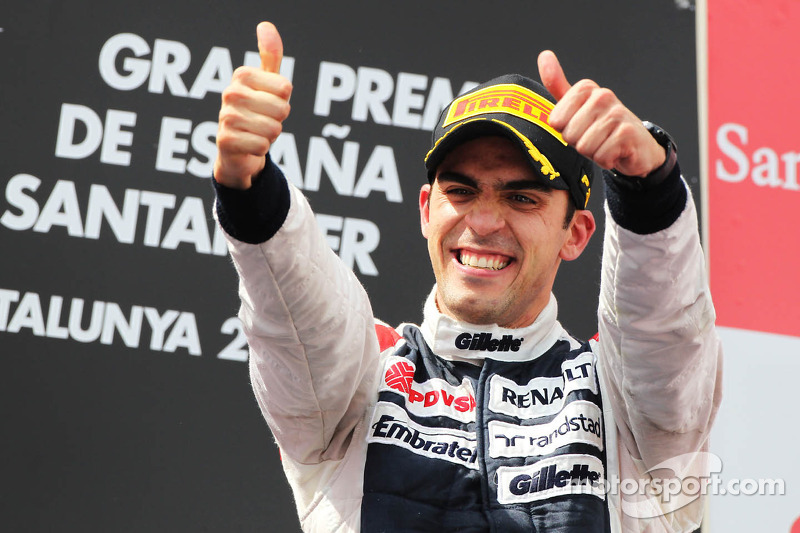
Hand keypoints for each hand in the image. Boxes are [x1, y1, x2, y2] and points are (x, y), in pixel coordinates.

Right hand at [213, 22, 292, 188]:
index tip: (268, 102)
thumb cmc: (256, 111)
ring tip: (256, 132)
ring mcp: (226, 117)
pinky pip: (262, 146)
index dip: (283, 100)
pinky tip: (249, 145)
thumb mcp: (266, 82)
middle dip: (278, 120)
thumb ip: (270, 56)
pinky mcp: (225, 140)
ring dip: (270, 136)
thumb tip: (265, 26)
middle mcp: (231, 92)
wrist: (236, 148)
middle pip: (282, 110)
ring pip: (273, 129)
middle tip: (263, 120)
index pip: (286, 88)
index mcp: (243, 75)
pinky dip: (260, 149)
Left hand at [537, 50, 664, 176]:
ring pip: (584, 147)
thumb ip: (557, 84)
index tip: (581, 127)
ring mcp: (617, 112)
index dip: (566, 131)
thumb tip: (544, 54)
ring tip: (605, 144)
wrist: (636, 146)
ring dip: (593, 153)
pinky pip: (600, 156)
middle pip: (569, 135)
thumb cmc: (602, 127)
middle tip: (595, 138)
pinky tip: (616, 152)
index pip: (555, 121)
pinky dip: (606, 160)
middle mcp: (603, 95)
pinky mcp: (627, 133)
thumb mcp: (576, 106)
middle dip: (579, 144)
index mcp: (586, 89)